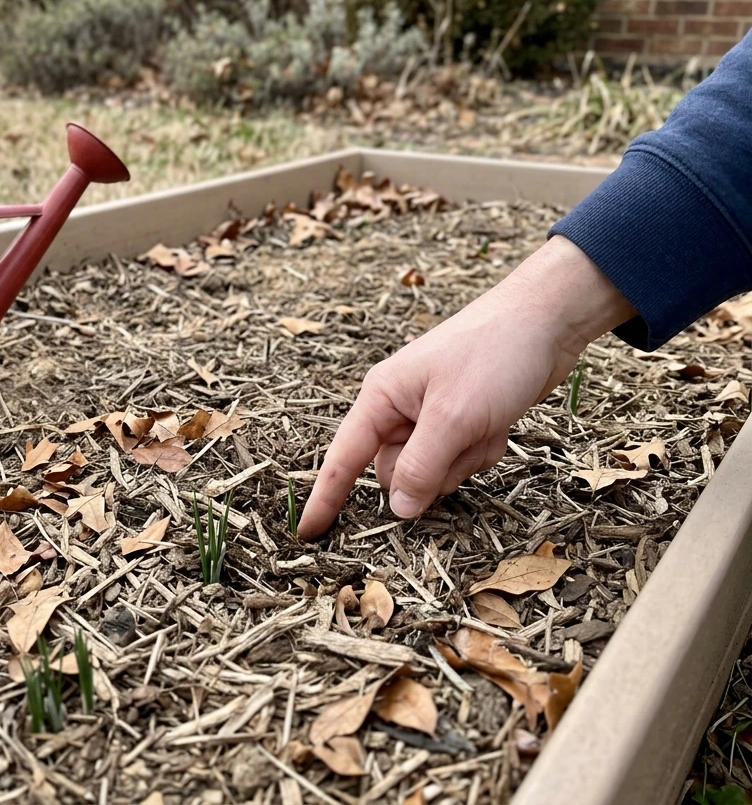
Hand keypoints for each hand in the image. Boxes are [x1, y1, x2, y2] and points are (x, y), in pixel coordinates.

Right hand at [297, 235, 636, 539]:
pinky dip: (482, 451)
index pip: (343, 457)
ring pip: (433, 472)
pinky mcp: (461, 421)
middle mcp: (400, 408)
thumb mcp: (454, 416)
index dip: (326, 497)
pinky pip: (461, 460)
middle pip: (396, 473)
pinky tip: (498, 423)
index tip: (307, 533)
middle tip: (462, 441)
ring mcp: (431, 416)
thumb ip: (421, 467)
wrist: (547, 321)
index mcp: (381, 397)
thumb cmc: (493, 355)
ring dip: (463, 462)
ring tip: (486, 425)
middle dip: (431, 472)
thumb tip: (398, 510)